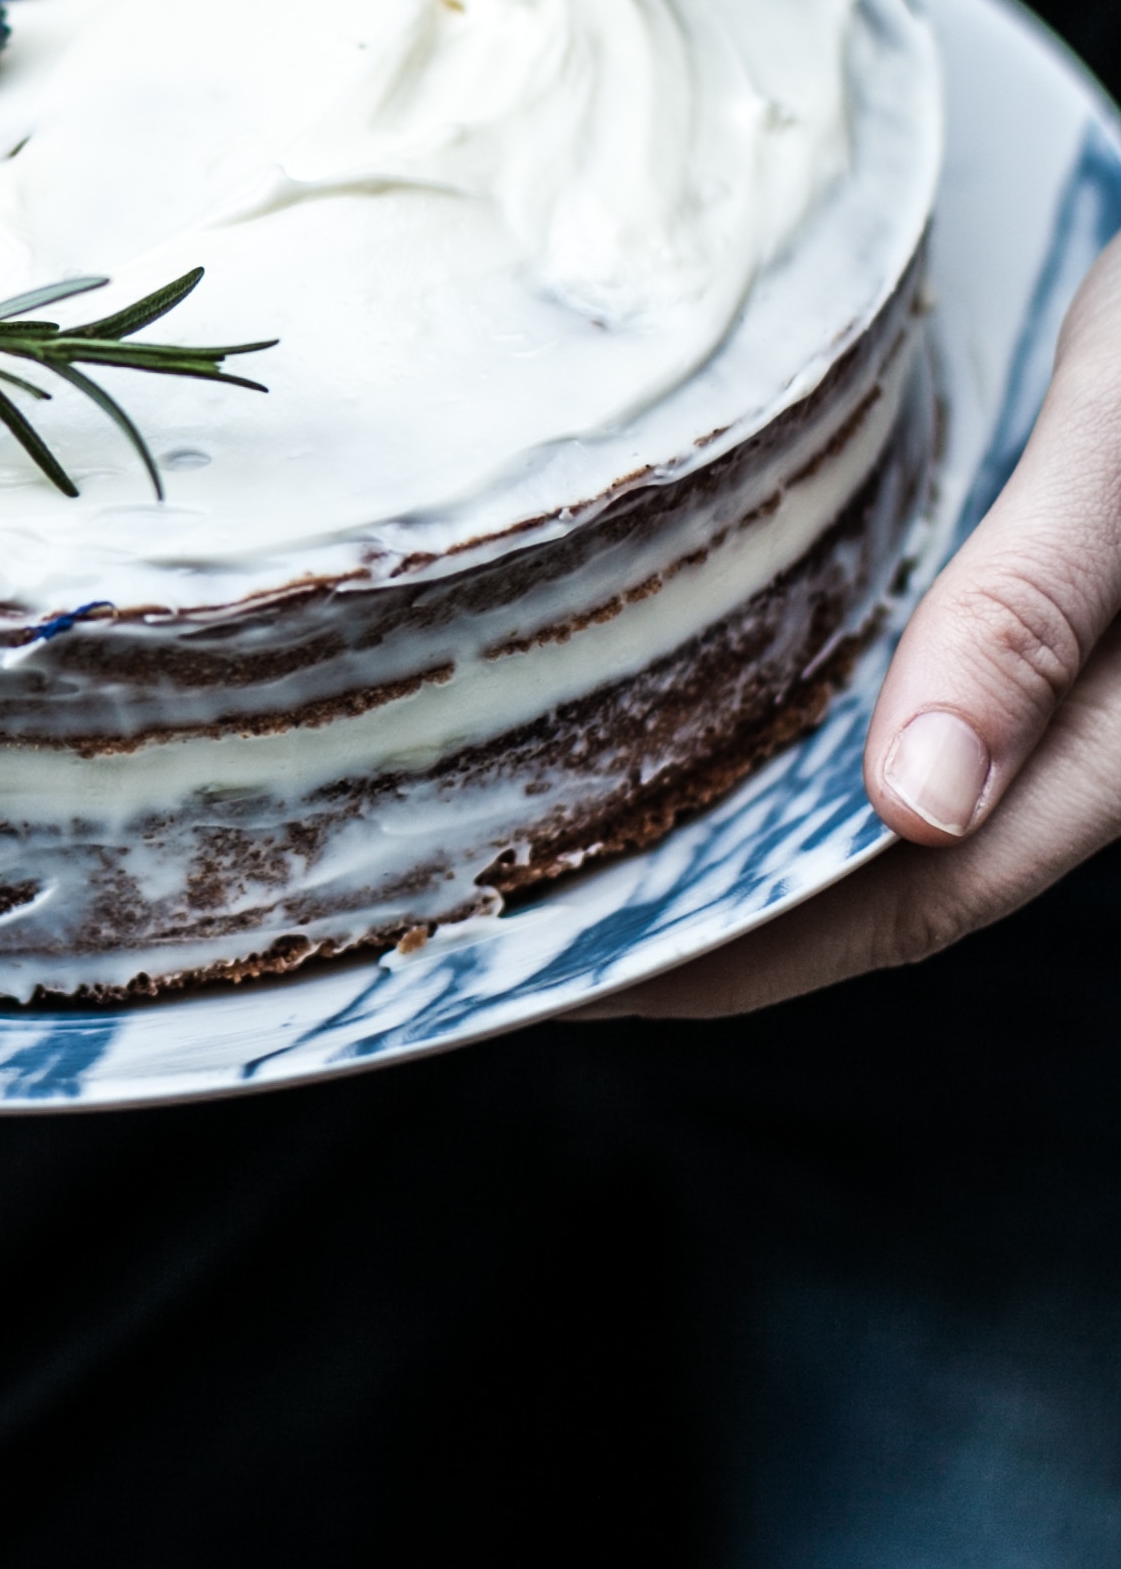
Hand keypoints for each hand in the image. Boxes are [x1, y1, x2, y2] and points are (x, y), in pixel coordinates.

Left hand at [589, 238, 1120, 1015]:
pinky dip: (774, 714)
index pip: (910, 902)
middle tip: (508, 913)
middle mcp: (1080, 729)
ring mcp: (1048, 669)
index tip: (573, 978)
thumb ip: (1034, 606)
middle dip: (702, 909)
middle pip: (874, 871)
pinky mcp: (1014, 590)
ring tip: (551, 820)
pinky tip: (674, 682)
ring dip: (729, 815)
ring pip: (873, 789)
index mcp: (1119, 739)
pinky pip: (881, 691)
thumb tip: (916, 801)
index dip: (738, 956)